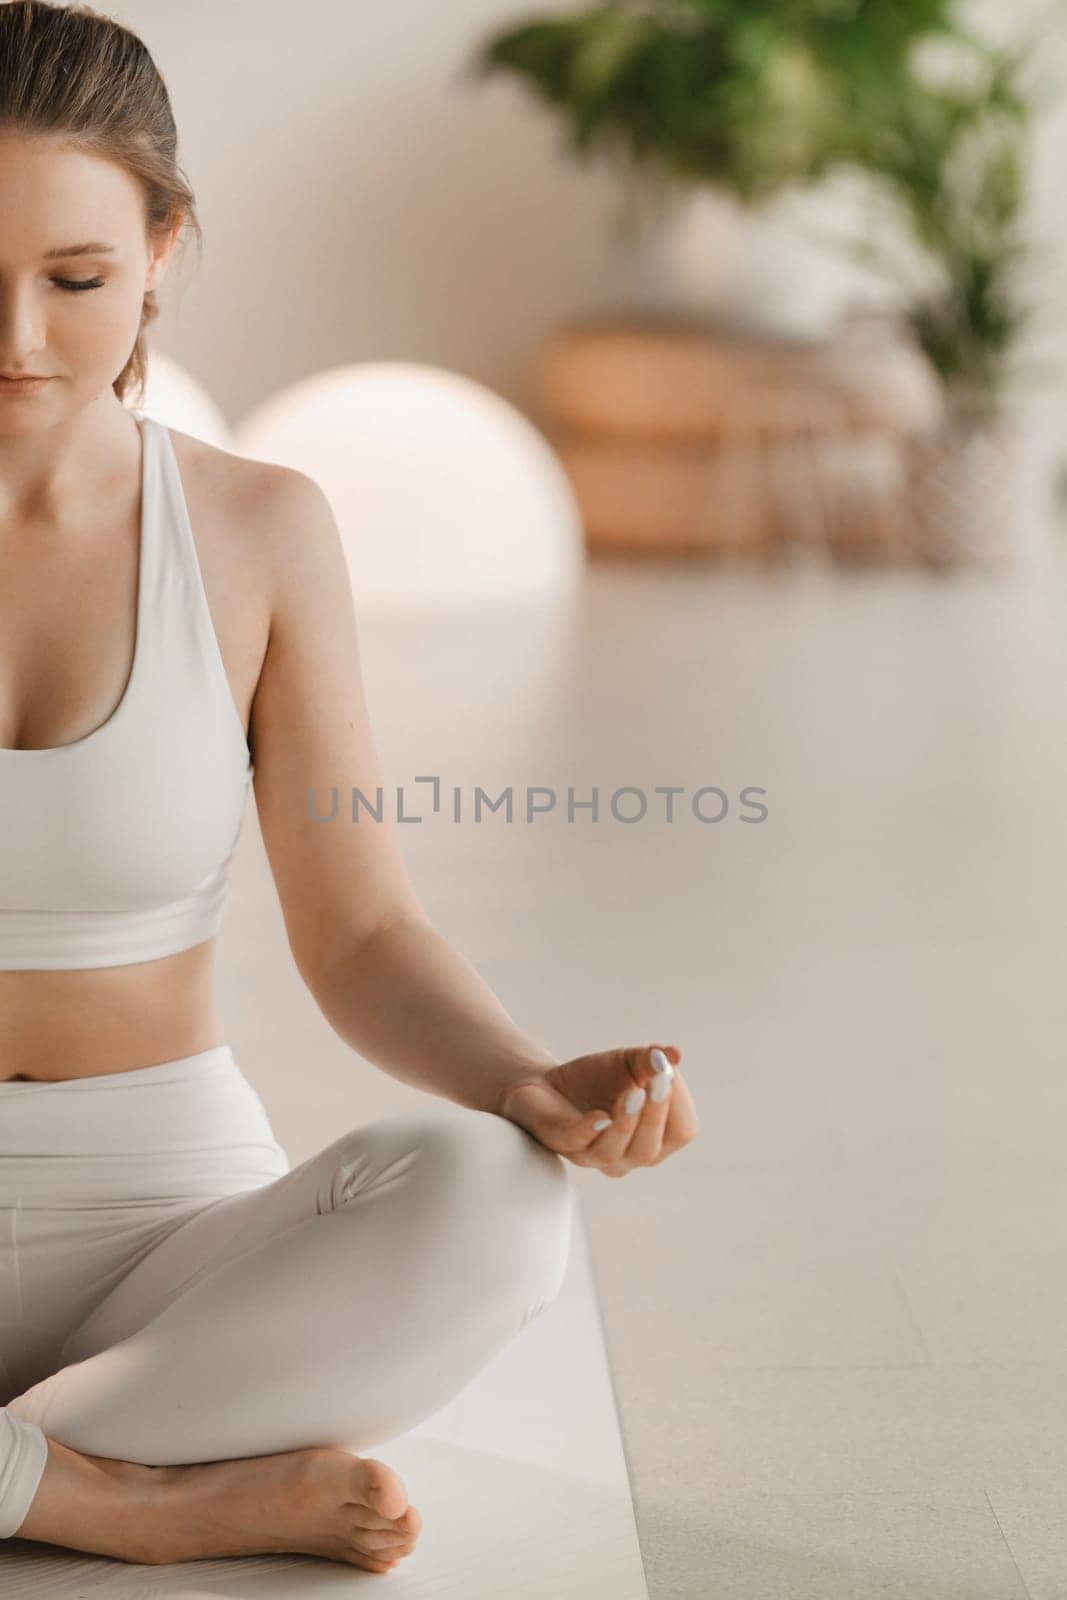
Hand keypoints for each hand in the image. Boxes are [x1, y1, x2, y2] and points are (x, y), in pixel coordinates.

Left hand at [496, 1044, 697, 1177]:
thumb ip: (652, 1059)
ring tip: (632, 1092)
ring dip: (626, 1124)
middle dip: (656, 1116)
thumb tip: (673, 1054)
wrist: (547, 1082)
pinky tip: (599, 1116)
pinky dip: (589, 1130)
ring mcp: (592, 1154)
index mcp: (654, 1139)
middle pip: (650, 1149)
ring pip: (614, 1153)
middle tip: (659, 1081)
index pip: (681, 1132)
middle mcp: (627, 1156)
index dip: (679, 1103)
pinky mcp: (559, 1141)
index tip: (667, 1071)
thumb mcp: (629, 1063)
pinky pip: (576, 1143)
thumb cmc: (596, 1079)